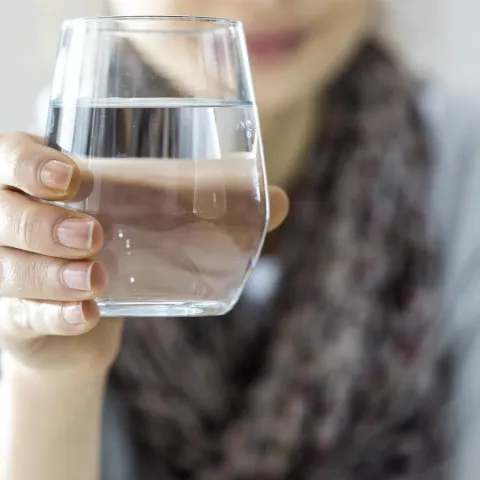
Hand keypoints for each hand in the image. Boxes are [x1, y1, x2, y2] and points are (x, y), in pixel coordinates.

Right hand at [0, 132, 119, 376]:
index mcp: (24, 184)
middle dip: (43, 225)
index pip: (8, 157)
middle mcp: (3, 224)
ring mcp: (2, 274)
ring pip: (7, 269)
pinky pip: (24, 317)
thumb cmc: (101, 250)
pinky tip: (85, 314)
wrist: (77, 316)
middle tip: (92, 235)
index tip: (68, 179)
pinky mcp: (12, 320)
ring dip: (51, 274)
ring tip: (93, 279)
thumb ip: (136, 196)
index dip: (29, 165)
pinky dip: (57, 316)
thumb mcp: (114, 214)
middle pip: (1, 215)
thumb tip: (215, 181)